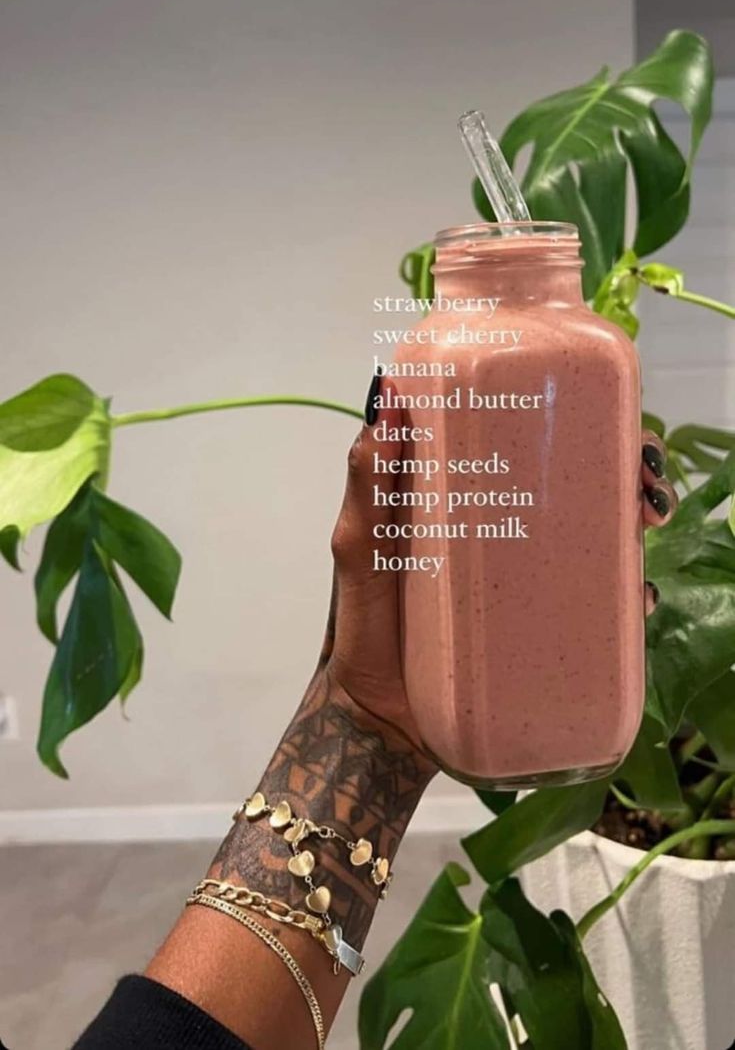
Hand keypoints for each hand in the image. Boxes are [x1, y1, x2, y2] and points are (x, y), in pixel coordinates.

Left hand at [322, 394, 675, 755]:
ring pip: (599, 533)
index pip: (527, 435)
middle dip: (626, 469)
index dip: (575, 415)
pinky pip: (596, 599)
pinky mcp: (543, 622)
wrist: (380, 712)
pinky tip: (640, 594)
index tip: (600, 412)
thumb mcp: (359, 543)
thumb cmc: (366, 618)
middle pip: (581, 480)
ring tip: (648, 523)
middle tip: (641, 487)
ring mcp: (529, 575)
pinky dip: (628, 591)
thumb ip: (368, 482)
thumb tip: (388, 400)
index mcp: (467, 490)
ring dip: (635, 518)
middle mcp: (509, 524)